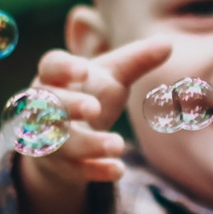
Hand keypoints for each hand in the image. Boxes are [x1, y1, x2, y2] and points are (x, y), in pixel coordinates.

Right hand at [12, 39, 173, 213]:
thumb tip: (168, 42)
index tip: (83, 70)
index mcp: (54, 77)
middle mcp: (44, 106)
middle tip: (94, 108)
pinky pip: (75, 169)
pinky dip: (96, 170)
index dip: (63, 68)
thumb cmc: (88, 94)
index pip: (50, 67)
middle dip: (70, 106)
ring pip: (61, 142)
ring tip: (118, 144)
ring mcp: (49, 137)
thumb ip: (136, 60)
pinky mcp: (62, 165)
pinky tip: (119, 170)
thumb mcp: (111, 76)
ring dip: (88, 143)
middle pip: (48, 105)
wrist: (65, 139)